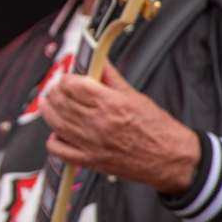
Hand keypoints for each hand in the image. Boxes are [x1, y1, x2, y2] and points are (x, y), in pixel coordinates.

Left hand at [39, 61, 199, 193]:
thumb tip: (98, 60)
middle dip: (56, 91)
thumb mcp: (135, 96)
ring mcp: (92, 144)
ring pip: (55, 122)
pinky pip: (58, 150)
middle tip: (59, 89)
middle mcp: (98, 124)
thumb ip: (111, 77)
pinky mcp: (90, 161)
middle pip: (61, 101)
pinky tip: (59, 132)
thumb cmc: (158, 130)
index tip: (68, 77)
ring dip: (49, 111)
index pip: (73, 85)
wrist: (171, 159)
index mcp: (111, 104)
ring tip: (51, 104)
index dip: (66, 78)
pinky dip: (54, 140)